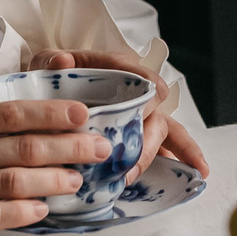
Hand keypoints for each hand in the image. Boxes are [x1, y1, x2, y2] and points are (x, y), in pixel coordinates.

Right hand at [0, 99, 109, 235]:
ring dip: (52, 180)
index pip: (10, 113)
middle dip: (68, 146)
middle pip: (21, 146)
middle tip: (98, 148)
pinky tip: (43, 210)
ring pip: (11, 180)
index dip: (51, 113)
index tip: (83, 114)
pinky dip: (22, 211)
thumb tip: (30, 121)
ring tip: (77, 182)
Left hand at [29, 48, 209, 180]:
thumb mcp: (44, 68)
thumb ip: (50, 63)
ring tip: (192, 170)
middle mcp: (133, 93)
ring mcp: (138, 115)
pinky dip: (178, 159)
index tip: (147, 104)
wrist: (42, 104)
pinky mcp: (135, 136)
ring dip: (178, 150)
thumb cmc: (48, 82)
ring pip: (167, 130)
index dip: (147, 92)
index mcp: (116, 71)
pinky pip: (163, 146)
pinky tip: (194, 175)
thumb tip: (63, 60)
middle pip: (156, 112)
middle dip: (149, 141)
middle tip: (132, 165)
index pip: (141, 78)